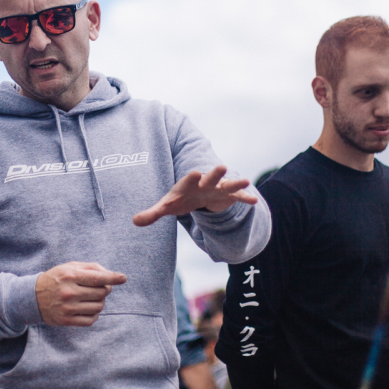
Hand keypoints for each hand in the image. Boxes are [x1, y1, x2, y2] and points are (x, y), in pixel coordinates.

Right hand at [35, 262, 125, 326]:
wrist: (33, 297)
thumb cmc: (56, 279)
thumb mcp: (69, 267)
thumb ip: (90, 268)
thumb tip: (110, 274)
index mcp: (70, 276)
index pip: (98, 278)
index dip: (113, 278)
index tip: (123, 278)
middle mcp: (69, 292)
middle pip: (101, 293)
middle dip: (105, 289)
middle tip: (99, 288)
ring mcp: (68, 308)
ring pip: (99, 306)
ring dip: (100, 302)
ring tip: (91, 298)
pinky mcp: (67, 320)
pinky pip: (91, 319)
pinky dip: (94, 314)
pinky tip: (87, 308)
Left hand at [133, 166, 256, 226]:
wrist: (198, 193)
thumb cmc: (181, 198)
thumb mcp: (167, 206)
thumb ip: (152, 213)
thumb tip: (134, 222)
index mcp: (189, 184)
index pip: (189, 180)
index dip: (192, 178)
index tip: (196, 173)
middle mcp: (205, 183)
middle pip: (210, 177)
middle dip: (215, 173)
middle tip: (221, 166)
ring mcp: (218, 188)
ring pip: (227, 184)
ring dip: (235, 182)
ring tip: (246, 179)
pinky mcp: (228, 195)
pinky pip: (238, 196)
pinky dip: (245, 197)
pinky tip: (254, 201)